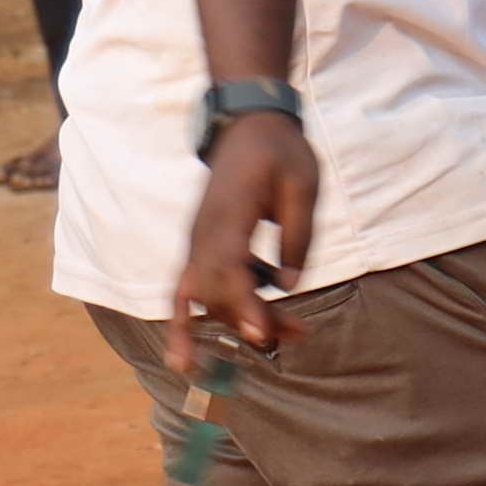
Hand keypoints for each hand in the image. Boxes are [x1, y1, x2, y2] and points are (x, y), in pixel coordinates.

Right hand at [168, 113, 323, 373]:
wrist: (248, 126)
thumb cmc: (280, 152)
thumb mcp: (304, 185)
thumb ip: (298, 234)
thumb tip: (290, 286)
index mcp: (229, 213)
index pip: (228, 267)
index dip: (244, 303)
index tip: (263, 332)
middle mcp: (203, 232)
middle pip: (217, 290)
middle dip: (254, 318)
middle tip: (299, 332)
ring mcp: (196, 241)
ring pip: (203, 295)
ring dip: (237, 320)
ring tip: (283, 336)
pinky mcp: (199, 246)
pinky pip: (183, 290)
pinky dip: (182, 324)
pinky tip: (185, 359)